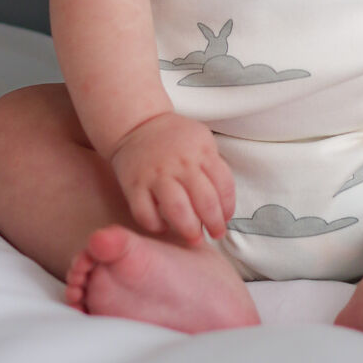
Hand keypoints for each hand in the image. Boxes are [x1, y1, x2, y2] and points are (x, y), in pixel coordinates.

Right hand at [108, 112, 235, 245]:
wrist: (138, 125)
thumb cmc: (176, 138)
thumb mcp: (202, 140)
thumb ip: (213, 167)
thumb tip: (223, 206)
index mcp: (201, 151)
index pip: (224, 185)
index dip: (228, 208)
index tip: (225, 219)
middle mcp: (181, 163)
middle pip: (205, 201)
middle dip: (214, 224)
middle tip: (215, 234)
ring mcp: (156, 174)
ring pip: (177, 210)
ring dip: (189, 229)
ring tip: (194, 238)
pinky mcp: (134, 185)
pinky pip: (146, 214)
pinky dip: (157, 226)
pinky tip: (164, 226)